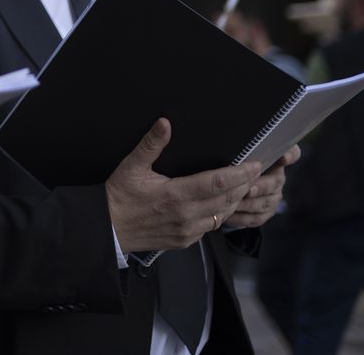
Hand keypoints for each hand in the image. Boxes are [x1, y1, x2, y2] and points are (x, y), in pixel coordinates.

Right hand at [105, 118, 259, 252]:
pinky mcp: (185, 240)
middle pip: (227, 199)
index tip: (254, 164)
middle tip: (256, 171)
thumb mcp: (131, 166)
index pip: (218, 183)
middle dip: (244, 185)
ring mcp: (188, 231)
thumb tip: (165, 123)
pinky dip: (222, 214)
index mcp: (175, 195)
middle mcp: (186, 216)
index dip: (240, 174)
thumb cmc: (119, 196)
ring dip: (236, 200)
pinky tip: (222, 204)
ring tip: (245, 185)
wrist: (108, 228)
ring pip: (223, 215)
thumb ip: (151, 144)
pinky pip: (212, 227)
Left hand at [222, 145, 299, 229]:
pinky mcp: (264, 213)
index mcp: (272, 159)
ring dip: (250, 203)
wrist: (227, 189)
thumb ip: (240, 153)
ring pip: (266, 202)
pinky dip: (242, 216)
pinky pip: (256, 217)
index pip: (291, 153)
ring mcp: (272, 196)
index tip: (283, 157)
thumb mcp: (234, 157)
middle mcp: (276, 177)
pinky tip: (229, 215)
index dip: (290, 155)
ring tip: (235, 203)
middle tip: (249, 189)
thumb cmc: (230, 166)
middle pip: (276, 181)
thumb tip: (230, 142)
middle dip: (261, 186)